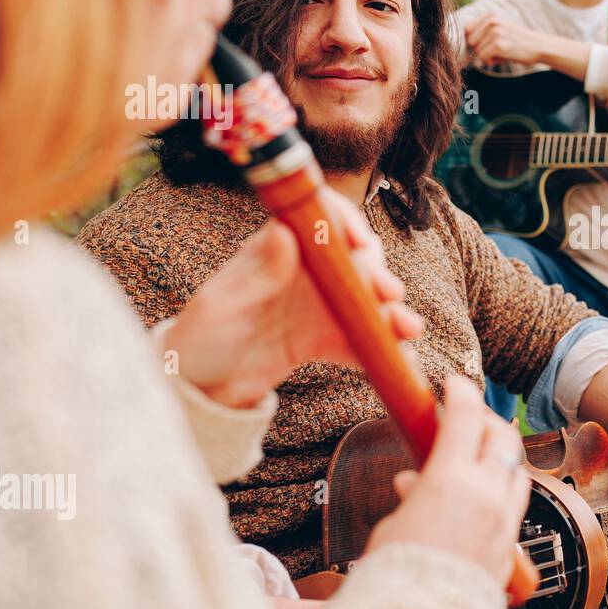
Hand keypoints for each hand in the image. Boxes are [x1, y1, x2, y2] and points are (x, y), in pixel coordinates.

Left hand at [163, 186, 421, 407]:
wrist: (199, 389)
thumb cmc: (200, 338)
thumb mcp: (222, 305)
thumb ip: (258, 272)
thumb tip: (285, 230)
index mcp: (278, 250)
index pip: (320, 219)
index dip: (346, 223)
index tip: (361, 244)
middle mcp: (306, 273)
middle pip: (354, 259)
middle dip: (378, 273)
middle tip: (389, 293)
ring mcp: (321, 307)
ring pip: (366, 300)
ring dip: (392, 312)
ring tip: (408, 329)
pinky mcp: (328, 341)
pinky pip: (361, 341)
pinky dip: (382, 350)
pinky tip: (400, 361)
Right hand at [364, 376, 529, 584]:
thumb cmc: (396, 576)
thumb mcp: (394, 525)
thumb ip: (412, 496)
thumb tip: (413, 483)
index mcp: (451, 480)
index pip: (464, 417)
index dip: (460, 393)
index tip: (453, 384)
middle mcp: (486, 493)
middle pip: (500, 437)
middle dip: (487, 420)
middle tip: (469, 416)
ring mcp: (503, 519)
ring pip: (516, 469)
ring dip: (500, 454)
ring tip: (480, 453)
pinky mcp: (510, 544)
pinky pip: (516, 503)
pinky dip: (504, 488)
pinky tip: (487, 493)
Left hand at [464, 13, 552, 66]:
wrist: (539, 46)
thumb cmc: (518, 41)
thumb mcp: (501, 28)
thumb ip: (483, 31)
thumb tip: (459, 42)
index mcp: (491, 15)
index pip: (467, 29)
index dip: (474, 40)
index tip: (484, 44)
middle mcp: (491, 21)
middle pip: (471, 41)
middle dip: (481, 49)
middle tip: (497, 49)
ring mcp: (495, 32)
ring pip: (477, 51)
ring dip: (488, 56)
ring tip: (503, 52)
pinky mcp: (499, 45)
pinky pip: (484, 58)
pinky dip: (492, 61)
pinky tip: (505, 56)